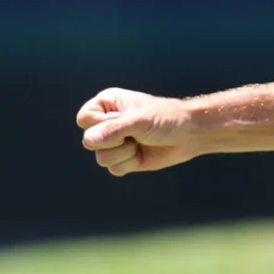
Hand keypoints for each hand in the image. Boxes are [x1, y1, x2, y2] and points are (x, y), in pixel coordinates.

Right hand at [75, 88, 205, 174]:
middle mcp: (106, 123)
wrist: (189, 134)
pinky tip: (141, 154)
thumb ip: (112, 130)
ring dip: (123, 154)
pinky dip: (129, 164)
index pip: (84, 119)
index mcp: (106, 104)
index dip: (100, 124)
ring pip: (101, 158)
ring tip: (139, 143)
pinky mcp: (123, 158)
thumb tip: (88, 141)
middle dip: (114, 142)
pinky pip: (113, 169)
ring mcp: (114, 142)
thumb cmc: (165, 118)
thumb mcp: (138, 120)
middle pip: (89, 141)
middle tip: (134, 134)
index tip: (121, 120)